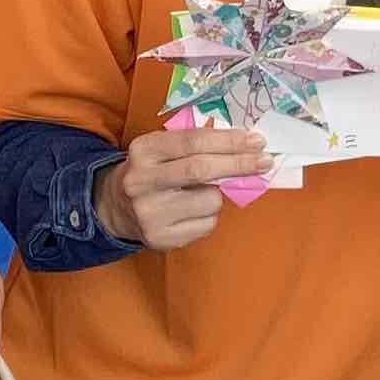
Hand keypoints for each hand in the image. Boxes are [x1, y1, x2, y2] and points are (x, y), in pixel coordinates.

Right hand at [95, 124, 271, 251]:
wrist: (115, 207)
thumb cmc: (151, 171)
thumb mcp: (162, 149)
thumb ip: (196, 145)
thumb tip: (246, 147)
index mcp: (144, 151)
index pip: (193, 141)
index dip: (229, 141)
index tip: (256, 140)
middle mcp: (142, 181)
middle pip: (201, 169)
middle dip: (239, 164)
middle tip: (264, 160)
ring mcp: (150, 213)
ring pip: (210, 201)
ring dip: (218, 195)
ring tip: (199, 193)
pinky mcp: (160, 238)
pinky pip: (206, 225)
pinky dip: (209, 216)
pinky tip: (190, 211)